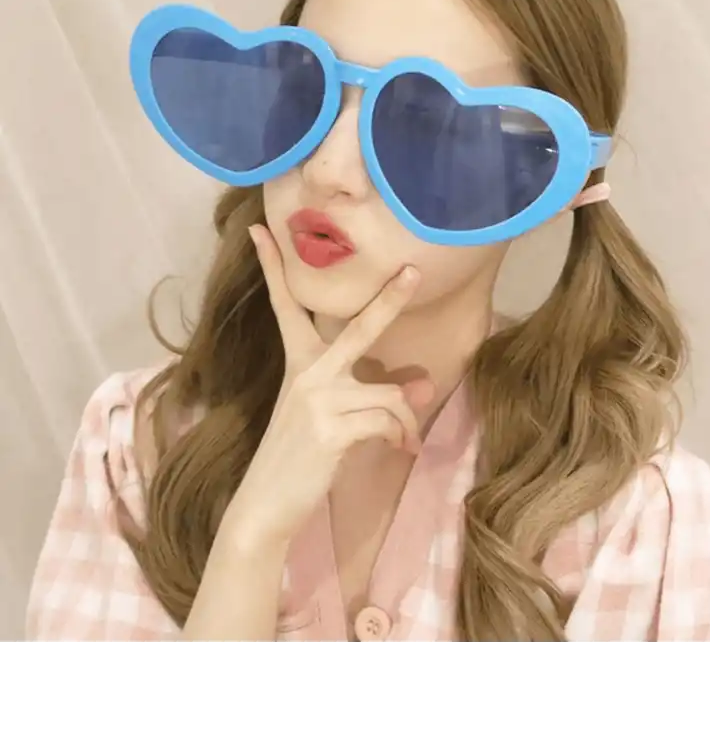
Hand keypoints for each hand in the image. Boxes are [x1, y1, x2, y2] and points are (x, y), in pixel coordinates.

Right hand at [219, 224, 433, 552]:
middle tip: (415, 272)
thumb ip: (374, 393)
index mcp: (298, 361)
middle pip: (358, 328)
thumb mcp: (331, 415)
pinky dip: (400, 437)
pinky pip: (387, 423)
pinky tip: (398, 451)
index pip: (285, 306)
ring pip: (389, 396)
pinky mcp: (331, 429)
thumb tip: (425, 386)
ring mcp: (317, 399)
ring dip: (405, 421)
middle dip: (389, 300)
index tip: (260, 230)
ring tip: (405, 441)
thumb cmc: (299, 455)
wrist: (266, 503)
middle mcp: (306, 372)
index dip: (273, 268)